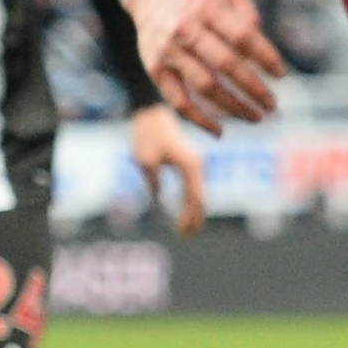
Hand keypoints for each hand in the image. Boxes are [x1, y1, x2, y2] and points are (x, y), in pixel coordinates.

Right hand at [124, 0, 284, 130]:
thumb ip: (248, 15)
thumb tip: (265, 51)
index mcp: (208, 8)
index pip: (243, 36)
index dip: (266, 57)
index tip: (282, 75)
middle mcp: (187, 29)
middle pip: (226, 64)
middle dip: (254, 88)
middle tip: (272, 106)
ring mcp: (170, 51)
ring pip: (205, 86)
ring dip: (233, 106)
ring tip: (255, 117)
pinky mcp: (156, 70)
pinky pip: (179, 101)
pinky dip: (199, 120)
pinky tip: (220, 131)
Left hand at [128, 102, 207, 233]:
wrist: (152, 110)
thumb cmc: (148, 133)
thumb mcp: (145, 160)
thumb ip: (154, 183)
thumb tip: (159, 200)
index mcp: (191, 166)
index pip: (195, 199)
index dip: (190, 218)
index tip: (181, 232)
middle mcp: (198, 165)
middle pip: (202, 199)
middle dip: (195, 219)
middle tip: (186, 237)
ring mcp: (196, 163)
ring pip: (200, 194)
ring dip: (194, 212)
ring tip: (187, 230)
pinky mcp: (191, 161)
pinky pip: (195, 186)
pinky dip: (192, 201)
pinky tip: (186, 211)